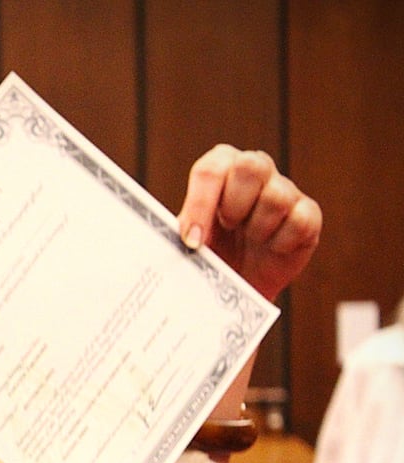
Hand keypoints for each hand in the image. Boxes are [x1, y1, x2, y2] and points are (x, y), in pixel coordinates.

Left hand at [177, 145, 321, 301]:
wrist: (235, 290)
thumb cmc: (209, 257)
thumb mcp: (186, 243)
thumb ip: (176, 230)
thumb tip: (163, 237)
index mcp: (221, 170)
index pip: (211, 169)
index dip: (200, 203)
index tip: (192, 240)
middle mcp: (255, 172)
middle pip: (251, 166)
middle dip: (235, 205)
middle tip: (228, 229)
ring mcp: (285, 191)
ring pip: (277, 196)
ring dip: (257, 229)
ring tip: (249, 243)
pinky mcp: (308, 215)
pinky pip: (299, 221)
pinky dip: (282, 242)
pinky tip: (270, 250)